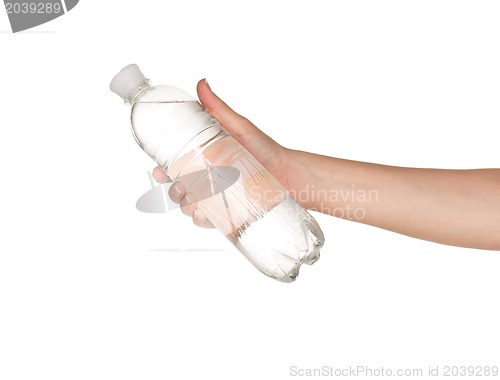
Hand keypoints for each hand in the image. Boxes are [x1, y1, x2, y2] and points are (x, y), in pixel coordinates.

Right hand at [152, 79, 291, 227]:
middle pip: (177, 187)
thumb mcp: (239, 127)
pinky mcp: (226, 214)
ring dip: (185, 206)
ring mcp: (215, 198)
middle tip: (180, 187)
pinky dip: (200, 220)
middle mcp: (206, 179)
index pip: (174, 165)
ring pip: (188, 205)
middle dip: (173, 190)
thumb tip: (201, 83)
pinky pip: (206, 220)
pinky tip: (204, 216)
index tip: (160, 171)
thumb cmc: (265, 150)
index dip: (163, 169)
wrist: (289, 175)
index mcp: (203, 159)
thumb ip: (218, 108)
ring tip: (194, 202)